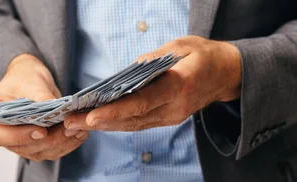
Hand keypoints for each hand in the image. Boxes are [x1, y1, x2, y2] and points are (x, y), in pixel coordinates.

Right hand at [0, 54, 88, 160]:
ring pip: (40, 152)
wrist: (31, 80)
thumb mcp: (29, 81)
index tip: (42, 131)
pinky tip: (79, 134)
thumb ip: (38, 95)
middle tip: (68, 129)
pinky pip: (50, 150)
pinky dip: (66, 144)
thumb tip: (52, 107)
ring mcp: (19, 143)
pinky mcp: (35, 145)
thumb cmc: (24, 78)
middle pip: (23, 148)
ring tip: (78, 130)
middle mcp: (2, 134)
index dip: (20, 137)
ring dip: (61, 144)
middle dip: (49, 140)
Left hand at [65, 36, 241, 131]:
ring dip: (102, 126)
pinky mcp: (166, 119)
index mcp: (178, 86)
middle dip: (98, 122)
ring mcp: (170, 117)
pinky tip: (95, 122)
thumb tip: (124, 73)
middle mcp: (173, 108)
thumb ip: (151, 60)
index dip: (114, 111)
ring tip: (75, 123)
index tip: (91, 116)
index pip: (140, 102)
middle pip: (131, 119)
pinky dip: (115, 123)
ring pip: (132, 125)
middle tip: (70, 121)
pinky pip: (138, 124)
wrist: (226, 74)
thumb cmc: (202, 55)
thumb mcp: (179, 46)